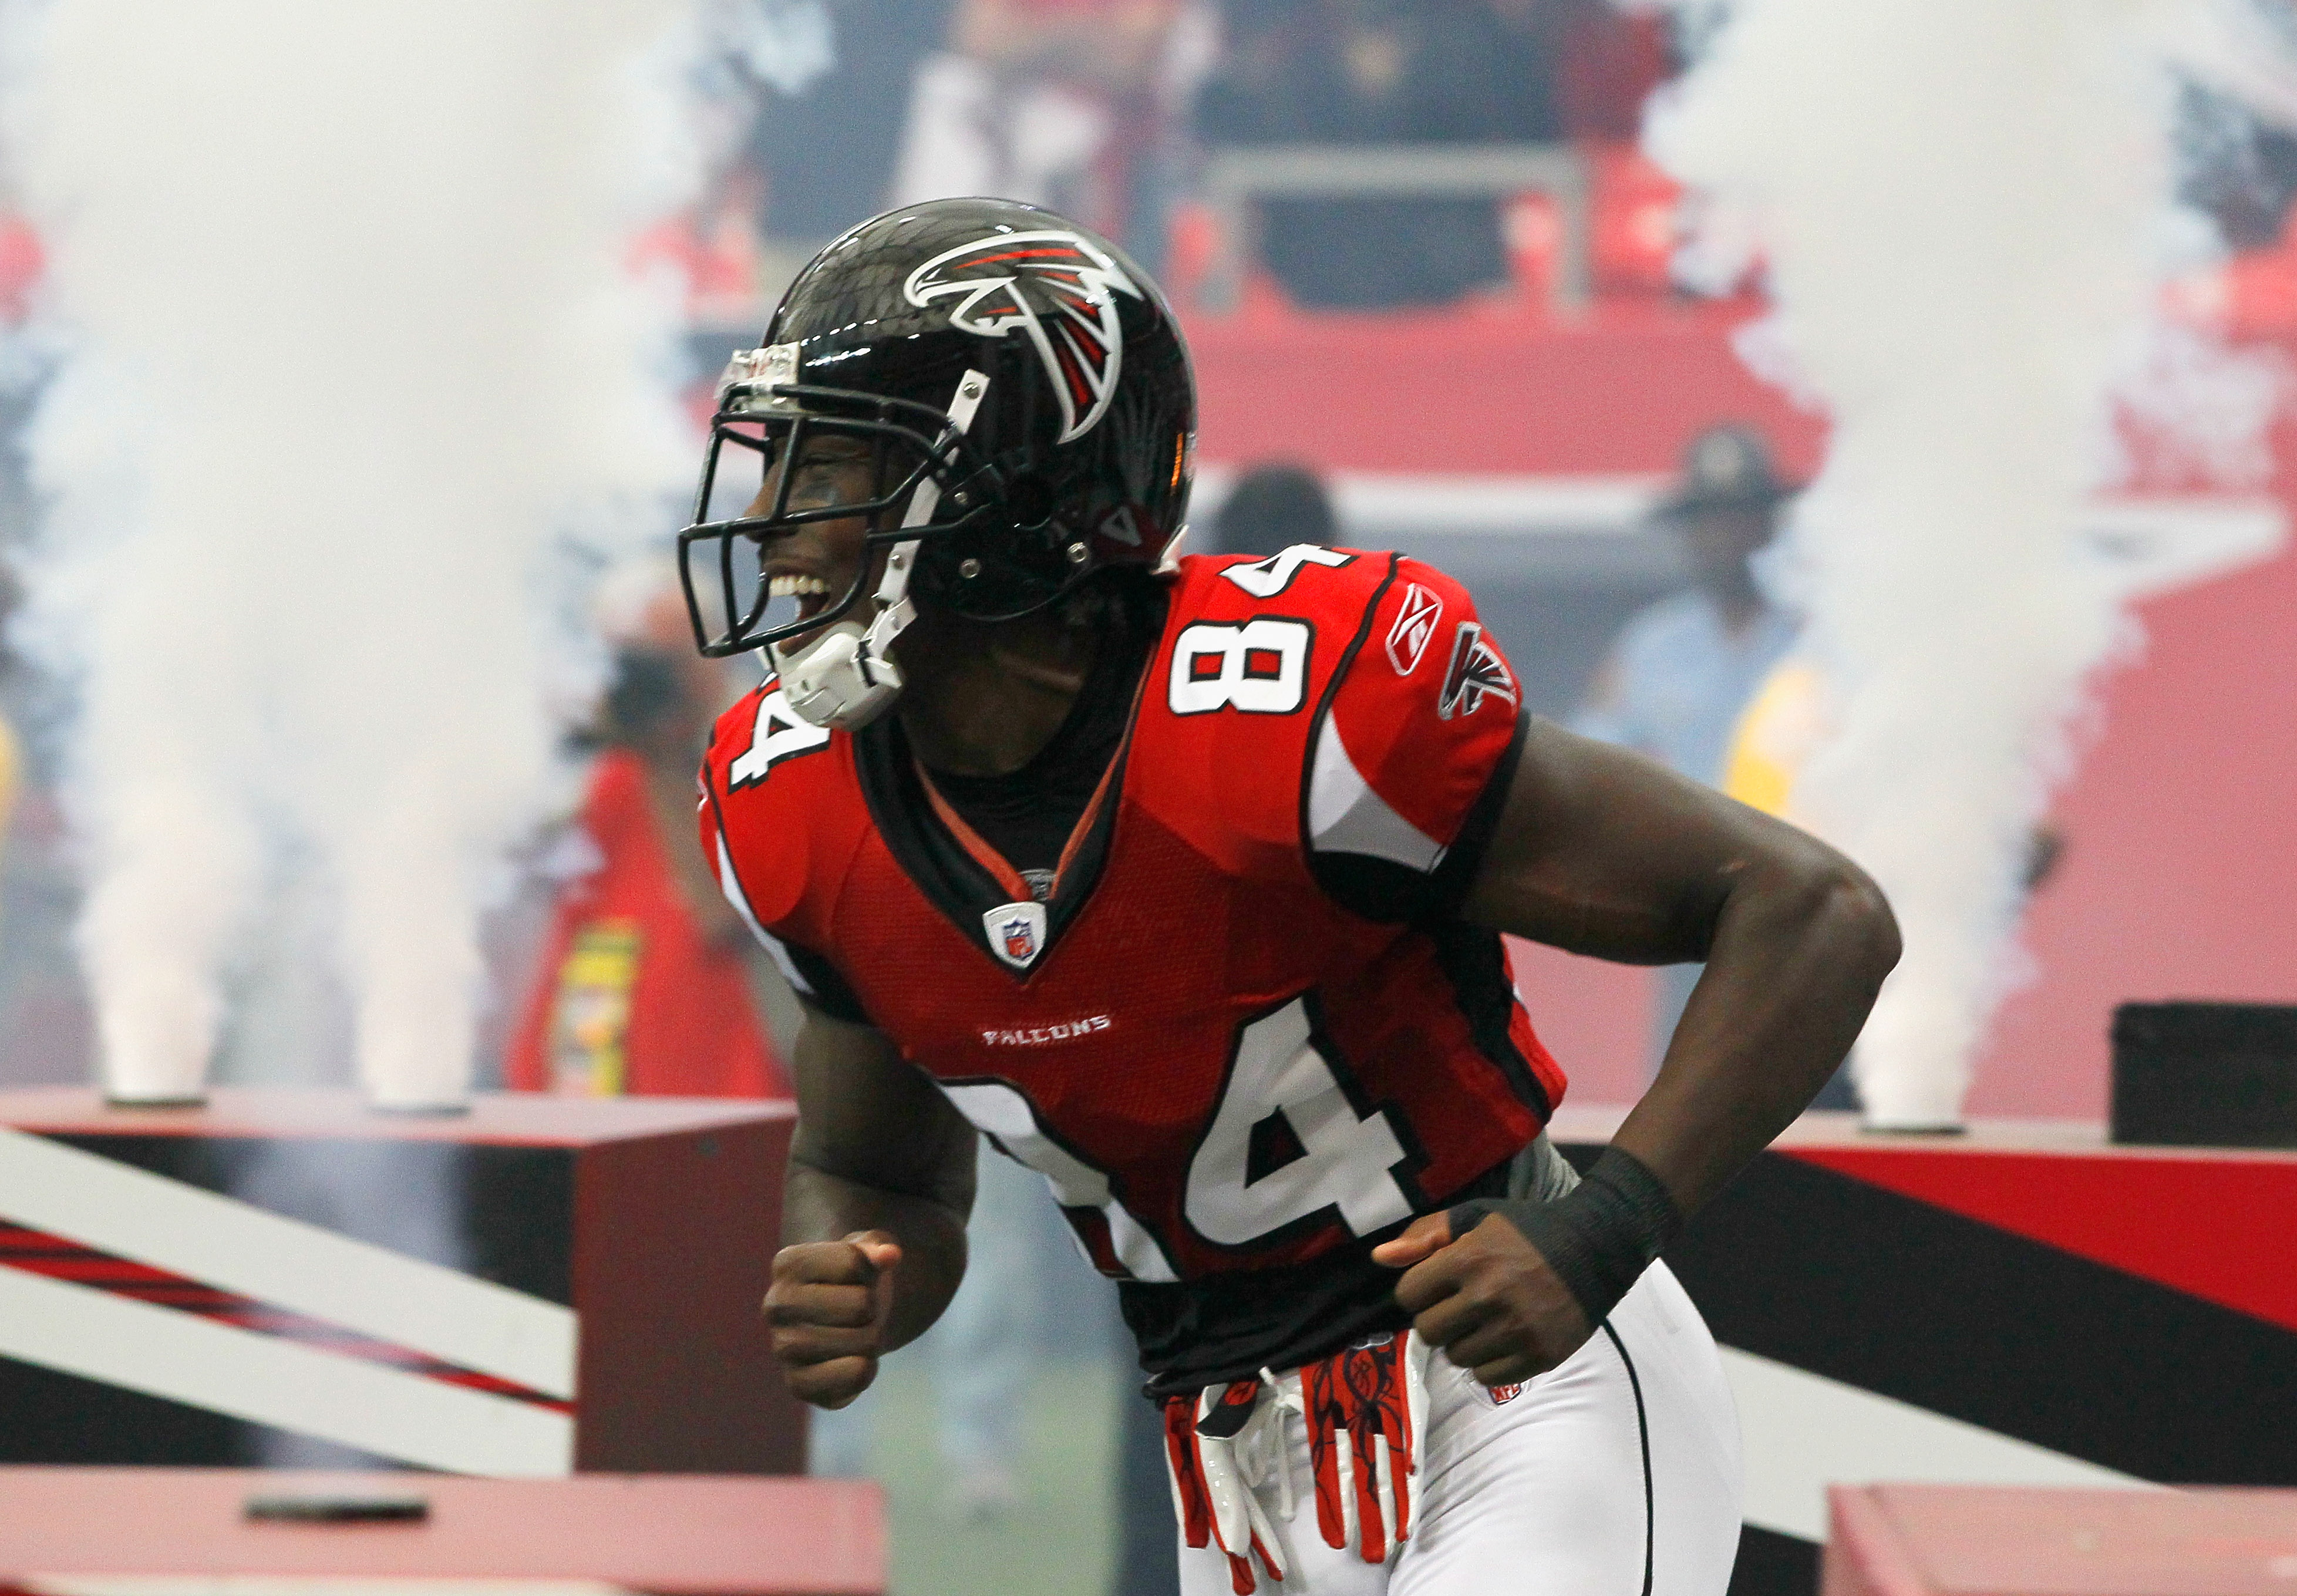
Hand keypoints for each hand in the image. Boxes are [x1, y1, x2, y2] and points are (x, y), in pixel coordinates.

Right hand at [762, 1230, 901, 1407]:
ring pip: (863, 1343)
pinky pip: (854, 1377)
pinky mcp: (798, 1384)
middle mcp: (776, 1305)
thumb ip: (878, 1246)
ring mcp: (783, 1348)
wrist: (840, 1319)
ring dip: (872, 1338)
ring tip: (854, 1332)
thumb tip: (890, 1255)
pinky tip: (855, 1360)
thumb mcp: (867, 1249)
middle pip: (861, 1306)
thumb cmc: (854, 1277)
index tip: (854, 1276)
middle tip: (857, 1310)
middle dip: (872, 1307)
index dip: (869, 1269)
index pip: (854, 1262)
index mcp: (787, 1263)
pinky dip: (868, 1369)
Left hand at [1371, 1211, 1592, 1385]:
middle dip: (1438, 1317)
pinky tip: (1503, 1338)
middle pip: (1428, 1331)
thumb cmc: (1526, 1232)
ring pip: (1456, 1356)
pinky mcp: (1539, 1355)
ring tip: (1486, 1320)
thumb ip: (1424, 1236)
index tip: (1437, 1285)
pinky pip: (1487, 1376)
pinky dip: (1489, 1362)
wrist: (1595, 1248)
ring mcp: (1516, 1330)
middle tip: (1460, 1306)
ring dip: (1463, 1341)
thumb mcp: (1474, 1218)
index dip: (1419, 1289)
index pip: (1409, 1294)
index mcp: (1468, 1259)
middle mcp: (1489, 1297)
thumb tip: (1379, 1257)